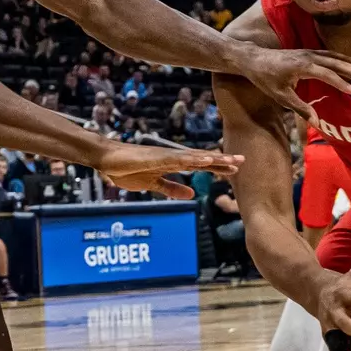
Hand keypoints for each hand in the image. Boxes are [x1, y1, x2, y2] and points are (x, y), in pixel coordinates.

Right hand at [95, 143, 240, 198]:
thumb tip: (192, 194)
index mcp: (172, 164)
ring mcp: (166, 156)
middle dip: (223, 160)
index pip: (200, 166)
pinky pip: (179, 160)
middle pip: (203, 159)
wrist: (107, 160)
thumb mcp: (153, 185)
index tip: (235, 168)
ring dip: (214, 158)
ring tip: (232, 160)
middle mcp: (173, 158)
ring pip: (195, 158)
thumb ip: (172, 188)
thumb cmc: (126, 169)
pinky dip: (194, 159)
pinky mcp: (157, 158)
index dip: (218, 167)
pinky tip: (207, 159)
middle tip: (243, 160)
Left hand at [236, 47, 350, 126]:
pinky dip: (342, 58)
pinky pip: (329, 55)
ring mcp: (308, 53)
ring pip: (334, 58)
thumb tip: (316, 122)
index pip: (327, 75)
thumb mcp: (281, 96)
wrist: (253, 59)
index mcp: (302, 67)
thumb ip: (300, 108)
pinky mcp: (307, 52)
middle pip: (336, 64)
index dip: (342, 83)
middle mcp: (308, 57)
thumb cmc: (265, 78)